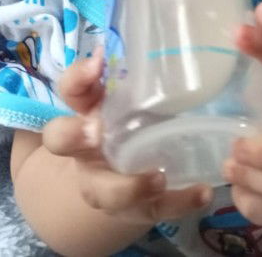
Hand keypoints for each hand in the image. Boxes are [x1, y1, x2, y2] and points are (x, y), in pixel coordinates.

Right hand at [43, 47, 211, 224]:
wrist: (121, 165)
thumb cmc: (116, 118)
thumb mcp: (107, 94)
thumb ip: (99, 75)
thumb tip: (98, 53)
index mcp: (79, 136)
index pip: (59, 132)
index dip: (69, 128)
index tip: (94, 110)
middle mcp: (90, 166)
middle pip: (85, 179)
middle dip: (90, 154)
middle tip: (105, 142)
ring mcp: (114, 190)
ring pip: (114, 199)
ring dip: (133, 188)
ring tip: (160, 177)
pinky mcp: (141, 206)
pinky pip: (159, 209)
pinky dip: (182, 202)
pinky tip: (202, 191)